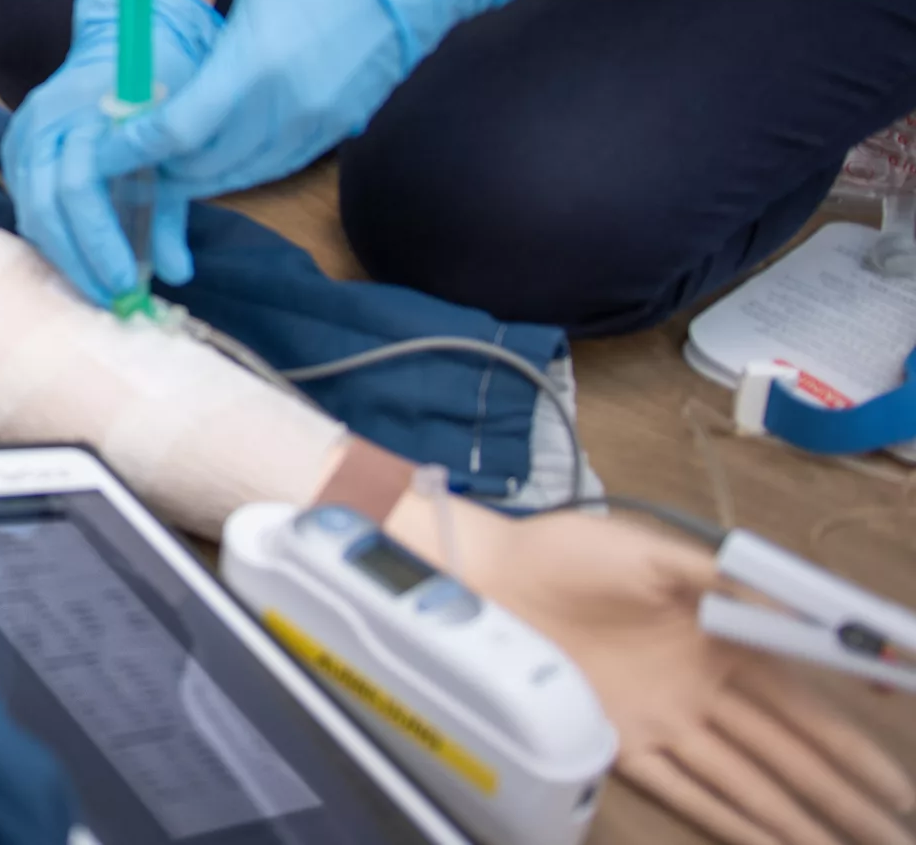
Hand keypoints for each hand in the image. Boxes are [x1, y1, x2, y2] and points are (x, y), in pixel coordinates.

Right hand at [1, 0, 221, 305]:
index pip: (78, 187)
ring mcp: (24, 135)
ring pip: (30, 211)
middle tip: (109, 298)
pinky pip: (27, 202)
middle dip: (77, 260)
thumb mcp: (179, 139)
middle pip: (44, 207)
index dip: (100, 242)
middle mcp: (42, 123)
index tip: (128, 283)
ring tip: (95, 287)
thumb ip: (172, 207)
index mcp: (83, 111)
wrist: (126, 35)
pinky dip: (52, 236)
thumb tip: (176, 273)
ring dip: (62, 255)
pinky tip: (78, 260)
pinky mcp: (18, 149)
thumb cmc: (162, 80)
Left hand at [90, 0, 518, 199]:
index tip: (102, 144)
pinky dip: (236, 163)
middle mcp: (290, 104)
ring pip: (242, 171)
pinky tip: (212, 144)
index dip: (133, 145)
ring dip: (196, 169)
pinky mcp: (342, 122)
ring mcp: (320, 120)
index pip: (179, 131)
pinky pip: (275, 161)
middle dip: (157, 164)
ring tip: (156, 151)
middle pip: (204, 165)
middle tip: (120, 150)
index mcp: (258, 60)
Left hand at [468, 512, 912, 844]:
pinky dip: (727, 820)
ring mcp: (665, 720)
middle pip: (787, 750)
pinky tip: (769, 842)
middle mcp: (702, 688)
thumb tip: (805, 609)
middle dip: (841, 791)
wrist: (493, 572)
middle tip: (893, 829)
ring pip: (747, 780)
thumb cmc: (571, 552)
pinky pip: (683, 789)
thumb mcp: (660, 554)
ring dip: (796, 817)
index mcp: (720, 638)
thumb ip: (732, 580)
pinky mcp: (621, 741)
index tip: (893, 758)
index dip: (848, 730)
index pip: (803, 696)